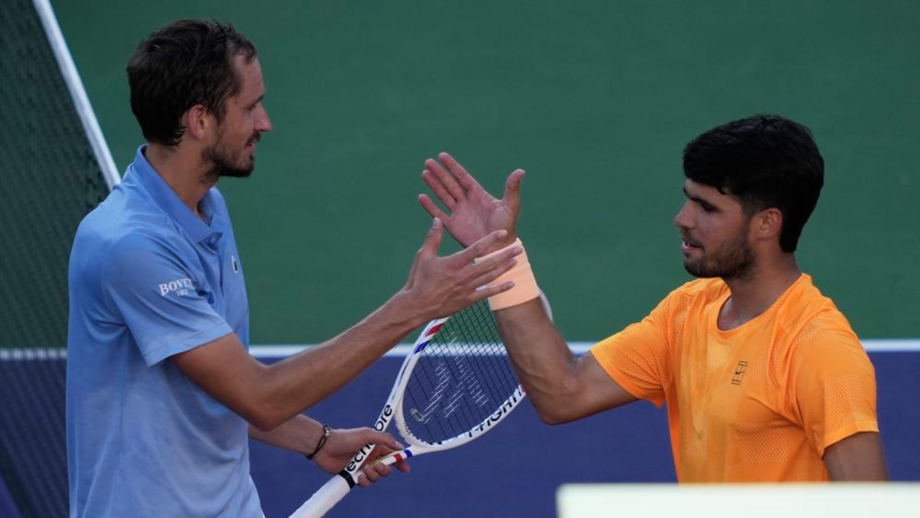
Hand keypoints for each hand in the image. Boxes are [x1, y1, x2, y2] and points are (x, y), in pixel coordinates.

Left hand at [311, 427, 409, 487]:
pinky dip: (364, 481)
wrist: (325, 447)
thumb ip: (384, 439)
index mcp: (376, 446)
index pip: (392, 454)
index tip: (405, 468)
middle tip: (378, 465)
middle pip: (386, 468)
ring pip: (376, 477)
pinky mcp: (354, 476)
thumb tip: (399, 447)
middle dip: (385, 469)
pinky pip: (365, 483)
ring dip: (373, 475)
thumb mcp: (366, 434)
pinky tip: (358, 476)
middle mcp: (371, 457)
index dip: (400, 461)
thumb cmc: (345, 437)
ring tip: (364, 469)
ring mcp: (363, 467)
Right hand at [400, 218, 521, 321]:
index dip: (491, 239)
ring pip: (491, 277)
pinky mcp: (468, 300)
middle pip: (489, 263)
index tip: (502, 232)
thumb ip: (432, 238)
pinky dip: (500, 289)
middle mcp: (464, 275)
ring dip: (505, 268)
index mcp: (454, 263)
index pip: (477, 248)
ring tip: (516, 261)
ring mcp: (467, 289)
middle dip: (505, 254)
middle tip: (519, 247)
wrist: (417, 306)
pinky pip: (487, 294)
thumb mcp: (423, 256)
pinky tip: (511, 284)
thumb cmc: (418, 280)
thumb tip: (437, 220)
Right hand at [419, 152, 524, 247]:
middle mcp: (466, 201)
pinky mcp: (453, 226)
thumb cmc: (506, 227)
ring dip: (433, 185)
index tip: (442, 156)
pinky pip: (439, 214)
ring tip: (424, 173)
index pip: (462, 177)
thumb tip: (521, 171)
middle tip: (428, 162)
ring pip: (443, 195)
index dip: (452, 166)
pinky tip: (421, 197)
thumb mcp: (510, 206)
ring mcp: (458, 213)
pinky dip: (430, 206)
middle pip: (450, 183)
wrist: (498, 248)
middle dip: (439, 173)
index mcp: (478, 194)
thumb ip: (512, 188)